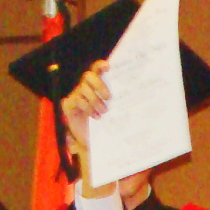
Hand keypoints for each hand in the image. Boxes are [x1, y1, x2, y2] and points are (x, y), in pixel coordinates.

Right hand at [61, 60, 115, 196]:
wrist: (93, 143)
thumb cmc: (107, 127)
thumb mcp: (118, 115)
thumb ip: (124, 105)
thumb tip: (142, 95)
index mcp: (95, 87)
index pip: (95, 70)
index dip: (100, 66)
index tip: (108, 66)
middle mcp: (84, 88)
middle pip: (88, 76)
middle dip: (99, 85)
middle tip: (109, 98)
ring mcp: (75, 96)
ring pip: (83, 88)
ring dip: (95, 99)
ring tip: (103, 112)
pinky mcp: (68, 105)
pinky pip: (76, 99)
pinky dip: (87, 106)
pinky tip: (94, 116)